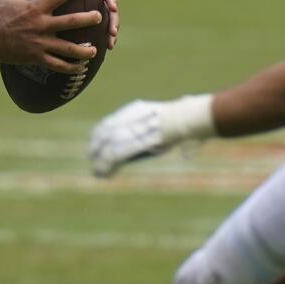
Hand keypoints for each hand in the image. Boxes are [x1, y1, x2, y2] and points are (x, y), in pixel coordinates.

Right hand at [0, 0, 101, 72]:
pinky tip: (80, 67)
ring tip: (95, 49)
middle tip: (99, 17)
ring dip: (85, 50)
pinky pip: (57, 65)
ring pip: (69, 48)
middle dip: (90, 18)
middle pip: (72, 21)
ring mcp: (40, 43)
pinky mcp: (36, 57)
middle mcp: (42, 25)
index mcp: (36, 8)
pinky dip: (70, 67)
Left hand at [20, 0, 118, 48]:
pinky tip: (108, 45)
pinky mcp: (100, 22)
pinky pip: (107, 29)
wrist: (49, 7)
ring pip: (111, 14)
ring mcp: (99, 7)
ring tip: (112, 34)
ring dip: (114, 23)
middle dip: (112, 1)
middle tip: (113, 9)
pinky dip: (109, 36)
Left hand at [89, 95, 214, 177]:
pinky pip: (114, 156)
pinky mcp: (132, 143)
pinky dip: (106, 166)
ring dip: (101, 161)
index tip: (96, 141)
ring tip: (97, 173)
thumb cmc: (194, 122)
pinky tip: (103, 174)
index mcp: (137, 110)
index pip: (112, 121)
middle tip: (91, 157)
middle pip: (105, 133)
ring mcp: (130, 129)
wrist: (189, 118)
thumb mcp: (183, 130)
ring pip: (108, 147)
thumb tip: (189, 154)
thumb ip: (184, 142)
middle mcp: (130, 117)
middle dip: (97, 146)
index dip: (101, 132)